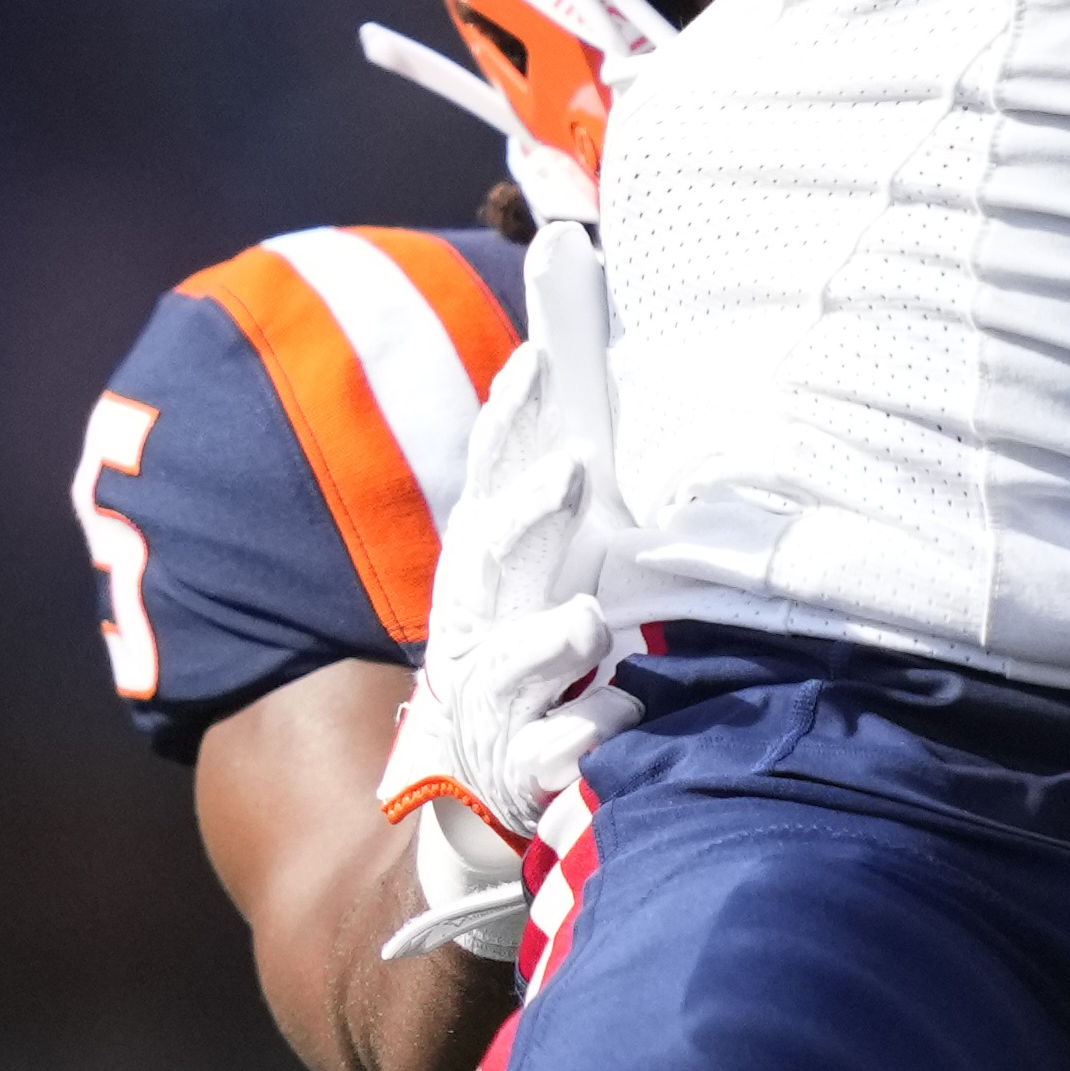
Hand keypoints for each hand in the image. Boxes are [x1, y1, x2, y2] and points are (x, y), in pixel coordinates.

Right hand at [373, 221, 646, 962]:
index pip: (493, 487)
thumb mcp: (557, 530)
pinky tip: (599, 733)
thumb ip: (569, 414)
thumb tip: (568, 251)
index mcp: (493, 570)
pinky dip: (570, 749)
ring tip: (584, 624)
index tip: (533, 363)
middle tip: (570, 472)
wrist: (470, 819)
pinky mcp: (519, 786)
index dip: (508, 427)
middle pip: (490, 566)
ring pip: (508, 668)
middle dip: (524, 518)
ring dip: (543, 644)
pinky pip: (543, 767)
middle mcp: (481, 632)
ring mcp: (493, 710)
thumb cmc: (537, 642)